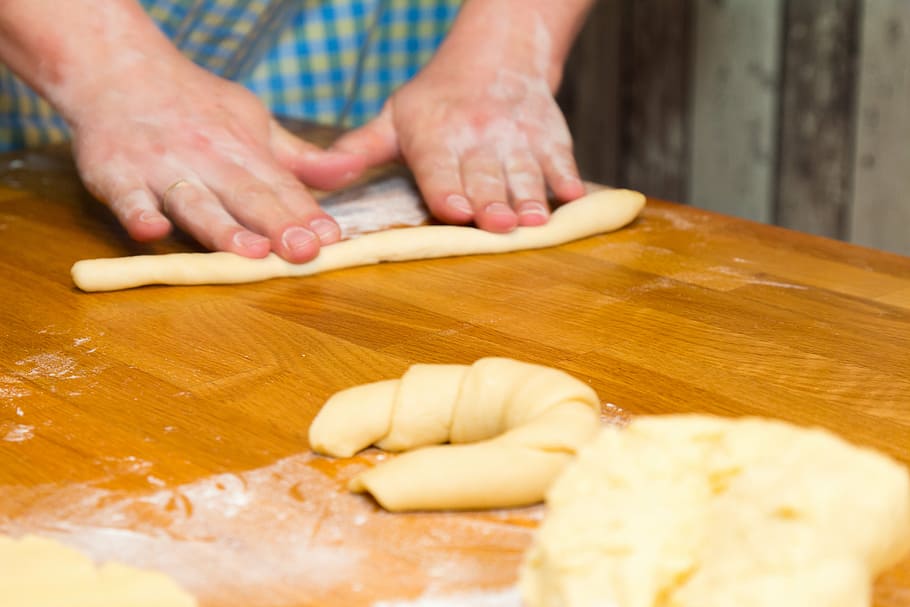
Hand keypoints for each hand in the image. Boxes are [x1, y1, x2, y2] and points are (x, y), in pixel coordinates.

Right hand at [68, 58, 364, 261]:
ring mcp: (161, 167)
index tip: (331, 238)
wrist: (118, 67)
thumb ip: (299, 158)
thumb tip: (351, 172)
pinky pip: (128, 197)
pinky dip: (138, 213)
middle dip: (277, 224)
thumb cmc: (194, 105)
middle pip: (246, 196)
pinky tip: (152, 231)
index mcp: (242, 149)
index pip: (280, 185)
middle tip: (304, 251)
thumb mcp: (254, 122)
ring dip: (223, 229)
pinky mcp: (116, 175)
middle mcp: (207, 158)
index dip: (306, 213)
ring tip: (250, 252)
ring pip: (196, 203)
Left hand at [330, 64, 584, 233]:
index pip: (439, 168)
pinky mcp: (550, 136)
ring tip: (533, 221)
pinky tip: (572, 195)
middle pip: (484, 176)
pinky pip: (560, 157)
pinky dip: (567, 175)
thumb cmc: (438, 98)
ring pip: (523, 171)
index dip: (447, 190)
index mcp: (434, 137)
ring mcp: (517, 137)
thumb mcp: (394, 116)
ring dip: (529, 196)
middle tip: (497, 225)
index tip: (454, 210)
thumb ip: (360, 148)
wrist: (498, 54)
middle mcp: (477, 136)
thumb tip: (321, 175)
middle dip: (490, 201)